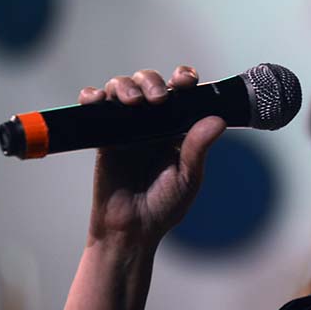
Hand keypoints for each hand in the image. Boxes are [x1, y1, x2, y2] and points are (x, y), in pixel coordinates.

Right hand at [79, 66, 226, 247]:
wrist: (131, 230)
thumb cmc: (163, 206)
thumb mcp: (188, 177)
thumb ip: (198, 148)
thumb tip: (218, 120)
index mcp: (177, 127)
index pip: (181, 93)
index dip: (183, 79)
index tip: (186, 81)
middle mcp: (152, 122)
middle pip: (149, 83)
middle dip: (152, 81)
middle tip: (158, 98)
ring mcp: (126, 126)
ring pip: (122, 88)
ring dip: (125, 85)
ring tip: (132, 101)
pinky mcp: (103, 135)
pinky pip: (95, 107)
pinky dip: (92, 97)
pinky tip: (96, 100)